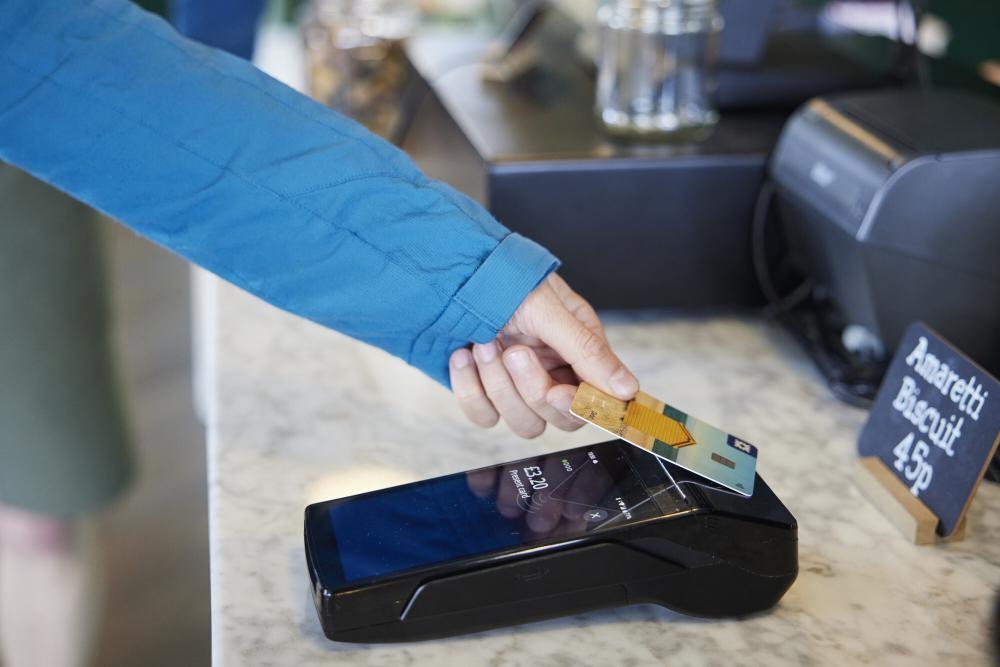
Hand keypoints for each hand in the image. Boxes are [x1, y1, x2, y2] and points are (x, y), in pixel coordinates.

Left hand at [449, 274, 638, 436]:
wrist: (452, 275)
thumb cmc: (506, 280)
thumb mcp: (548, 310)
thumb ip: (588, 351)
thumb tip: (629, 390)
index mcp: (580, 351)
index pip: (598, 399)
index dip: (582, 405)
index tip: (558, 393)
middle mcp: (553, 373)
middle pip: (561, 418)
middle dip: (532, 389)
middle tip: (515, 353)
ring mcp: (519, 387)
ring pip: (524, 423)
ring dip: (499, 386)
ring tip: (484, 344)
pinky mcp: (486, 395)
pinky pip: (484, 416)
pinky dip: (471, 388)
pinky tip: (463, 355)